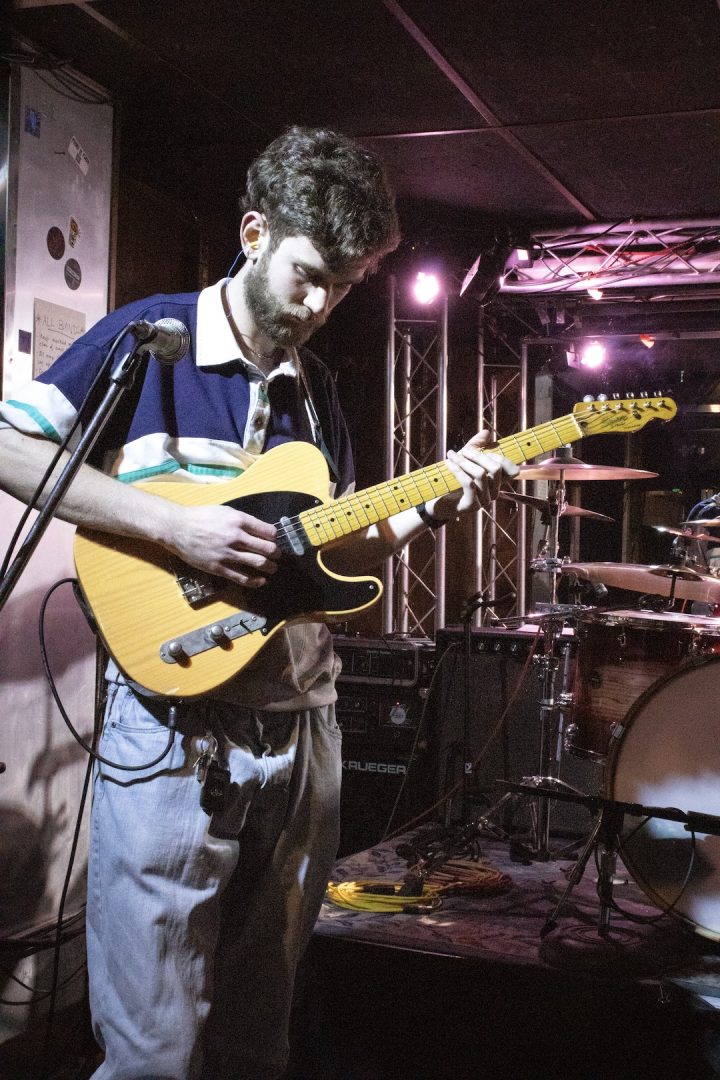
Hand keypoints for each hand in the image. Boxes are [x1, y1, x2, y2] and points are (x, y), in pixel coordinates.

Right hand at [161, 503, 279, 587]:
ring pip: (258, 563)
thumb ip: (242, 520)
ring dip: (270, 567)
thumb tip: (259, 529)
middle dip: (276, 553)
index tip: (273, 540)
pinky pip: (242, 577)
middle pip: (267, 548)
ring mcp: (227, 553)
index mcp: (238, 520)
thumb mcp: (224, 511)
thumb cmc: (200, 517)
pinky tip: (261, 581)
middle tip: (277, 555)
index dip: (274, 537)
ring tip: (272, 568)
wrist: (177, 528)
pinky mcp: (218, 567)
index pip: (268, 531)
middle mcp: (235, 536)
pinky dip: (255, 581)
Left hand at [429, 431, 518, 519]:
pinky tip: (449, 463)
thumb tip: (486, 432)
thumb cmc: (453, 480)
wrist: (437, 501)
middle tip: (463, 451)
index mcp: (497, 482)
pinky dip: (458, 470)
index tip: (483, 450)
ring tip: (451, 455)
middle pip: (496, 468)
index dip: (501, 457)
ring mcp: (484, 500)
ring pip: (481, 474)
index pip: (512, 470)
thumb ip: (477, 446)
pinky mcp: (471, 505)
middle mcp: (494, 493)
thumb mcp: (465, 459)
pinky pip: (468, 483)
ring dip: (464, 461)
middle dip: (478, 455)